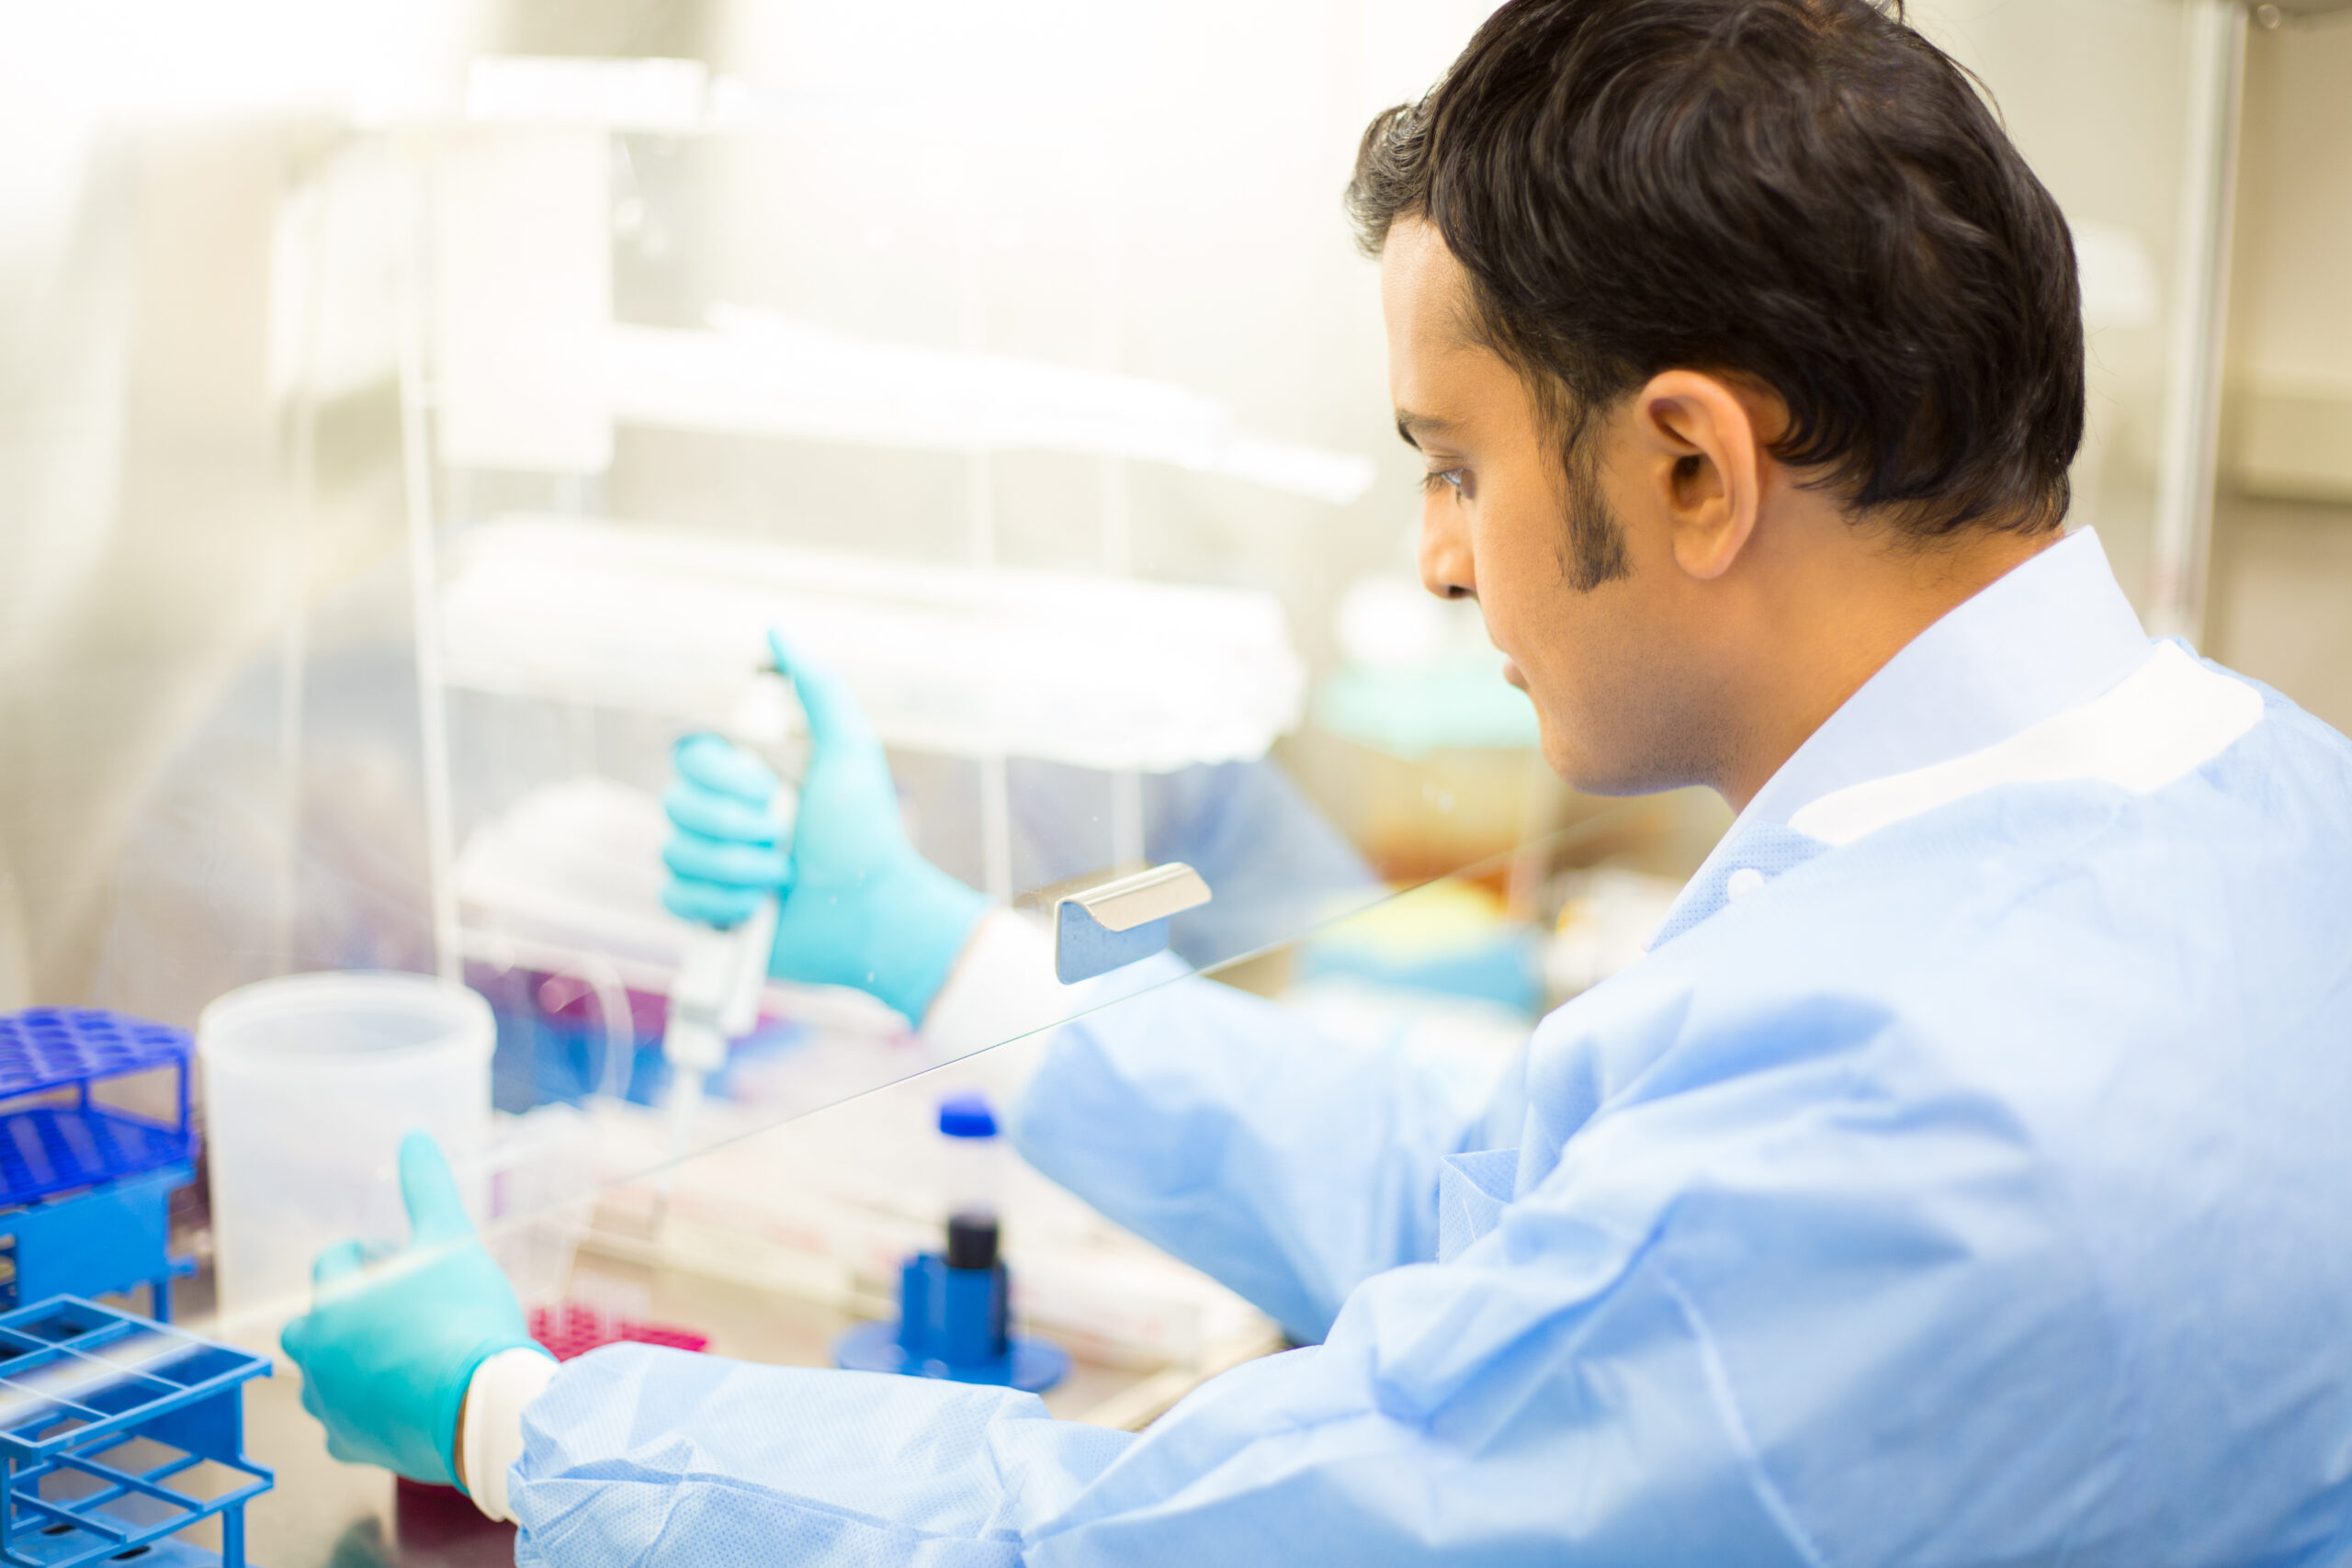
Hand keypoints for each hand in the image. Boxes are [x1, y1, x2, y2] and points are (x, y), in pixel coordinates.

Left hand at [279, 1133, 543, 1486]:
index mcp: (332, 1302)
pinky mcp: (347, 1446)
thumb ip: (427, 1188)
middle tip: (403, 1311)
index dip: (372, 1255)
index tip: (408, 1262)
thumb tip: (412, 1136)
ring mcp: (327, 1405)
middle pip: (312, 1322)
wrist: (483, 1406)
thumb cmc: (463, 1316)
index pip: (333, 1261)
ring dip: (352, 1361)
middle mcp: (315, 1355)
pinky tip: (402, 1399)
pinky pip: (341, 1424)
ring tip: (407, 1355)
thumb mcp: (451, 1240)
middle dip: (348, 1312)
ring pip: (324, 1374)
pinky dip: (363, 1411)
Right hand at [662, 631, 988, 1022]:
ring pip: (673, 852)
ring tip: (783, 878)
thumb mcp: (849, 749)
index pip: (686, 756)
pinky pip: (673, 897)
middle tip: (784, 837)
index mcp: (745, 778)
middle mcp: (720, 817)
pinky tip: (758, 910)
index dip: (720, 777)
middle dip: (734, 826)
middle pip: (673, 804)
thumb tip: (777, 628)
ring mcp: (709, 866)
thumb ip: (818, 686)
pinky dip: (720, 904)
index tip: (770, 788)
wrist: (871, 913)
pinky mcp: (705, 912)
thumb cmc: (867, 832)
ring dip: (737, 868)